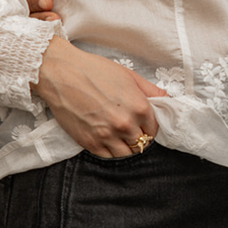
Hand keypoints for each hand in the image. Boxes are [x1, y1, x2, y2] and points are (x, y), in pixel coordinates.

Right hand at [32, 36, 167, 157]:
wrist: (62, 74)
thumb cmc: (94, 70)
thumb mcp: (128, 75)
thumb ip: (151, 90)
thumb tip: (166, 100)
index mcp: (139, 107)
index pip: (154, 129)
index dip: (149, 126)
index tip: (143, 124)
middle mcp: (126, 124)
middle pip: (141, 143)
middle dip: (138, 136)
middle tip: (130, 128)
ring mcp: (108, 136)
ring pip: (127, 154)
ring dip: (125, 147)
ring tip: (119, 136)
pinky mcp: (90, 143)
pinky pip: (108, 157)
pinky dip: (110, 151)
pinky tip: (107, 139)